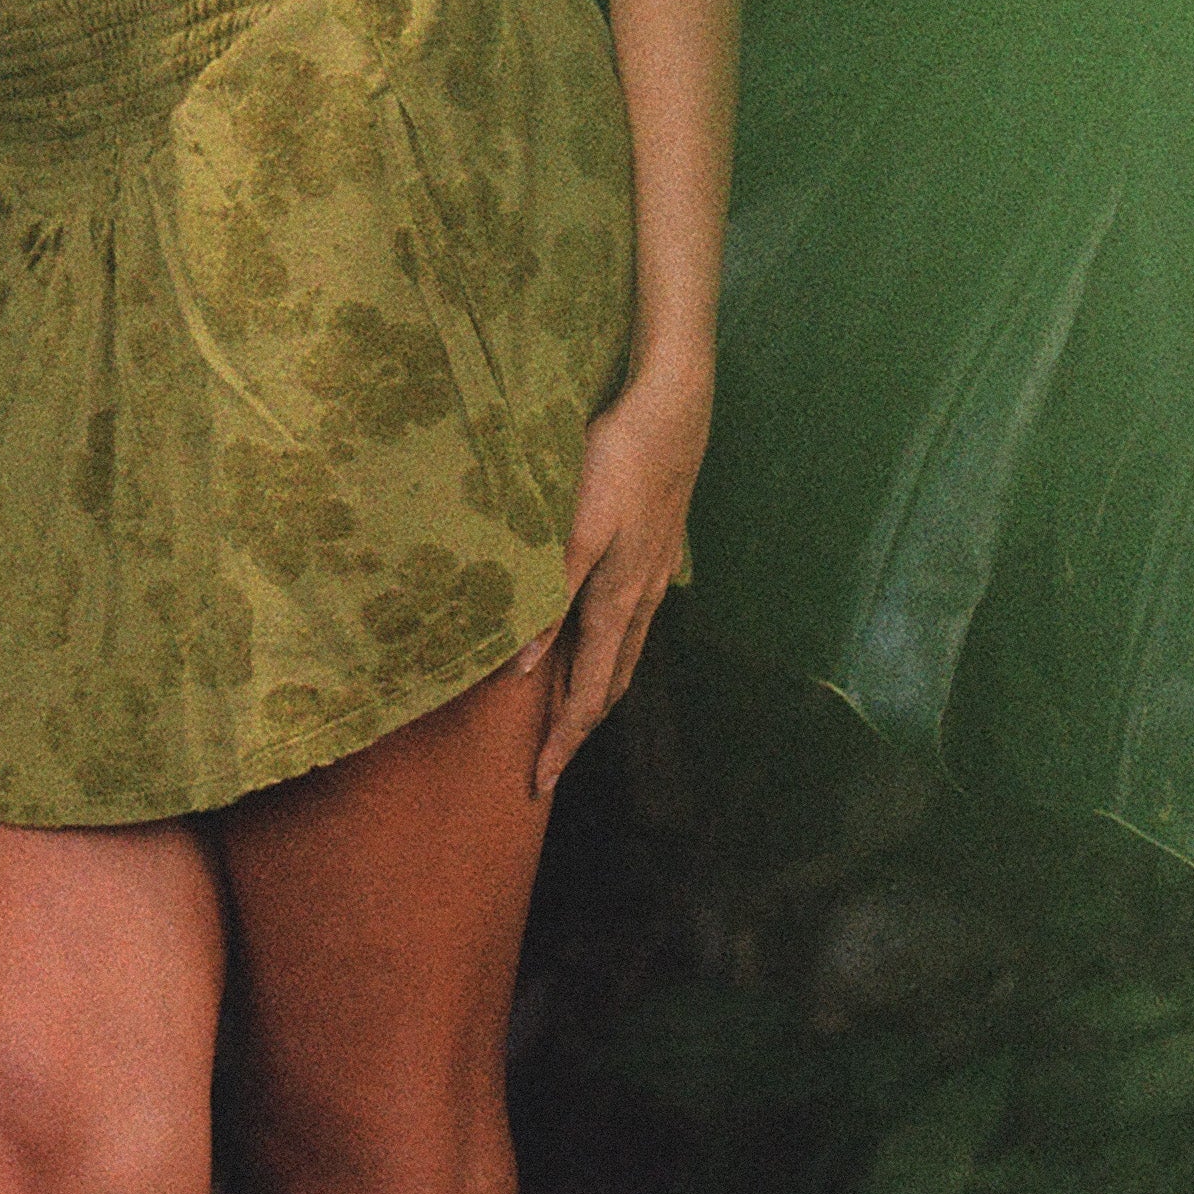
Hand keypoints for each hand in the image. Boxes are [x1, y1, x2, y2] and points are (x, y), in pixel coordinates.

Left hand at [529, 363, 711, 798]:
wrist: (672, 411)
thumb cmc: (616, 463)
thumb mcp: (575, 530)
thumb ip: (550, 598)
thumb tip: (521, 669)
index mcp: (618, 603)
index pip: (588, 693)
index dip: (563, 740)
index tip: (539, 782)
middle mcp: (641, 600)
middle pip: (610, 683)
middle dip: (580, 725)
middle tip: (550, 759)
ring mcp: (653, 575)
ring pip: (623, 652)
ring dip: (595, 687)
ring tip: (566, 709)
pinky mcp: (653, 549)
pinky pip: (628, 620)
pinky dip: (606, 647)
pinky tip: (592, 631)